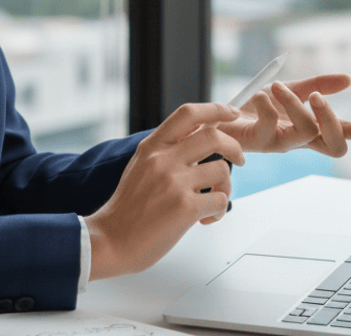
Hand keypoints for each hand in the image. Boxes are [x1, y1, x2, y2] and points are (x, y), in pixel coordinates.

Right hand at [86, 102, 243, 279]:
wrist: (110, 240)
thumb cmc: (126, 209)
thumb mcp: (140, 167)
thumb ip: (164, 152)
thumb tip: (195, 140)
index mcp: (152, 147)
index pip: (188, 114)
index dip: (216, 110)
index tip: (231, 114)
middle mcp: (163, 159)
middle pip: (213, 136)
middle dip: (234, 148)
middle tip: (239, 159)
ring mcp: (174, 182)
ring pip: (221, 171)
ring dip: (225, 187)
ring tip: (212, 200)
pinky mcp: (184, 207)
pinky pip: (219, 201)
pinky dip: (218, 211)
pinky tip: (205, 219)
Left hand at [220, 74, 350, 156]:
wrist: (218, 115)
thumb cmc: (254, 106)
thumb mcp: (288, 89)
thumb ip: (316, 85)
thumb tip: (349, 79)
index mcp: (310, 128)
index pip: (343, 134)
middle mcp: (298, 140)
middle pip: (334, 146)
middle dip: (332, 120)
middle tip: (316, 96)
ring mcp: (279, 144)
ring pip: (304, 133)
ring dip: (294, 105)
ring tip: (277, 87)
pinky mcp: (256, 143)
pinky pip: (269, 128)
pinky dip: (267, 107)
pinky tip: (260, 96)